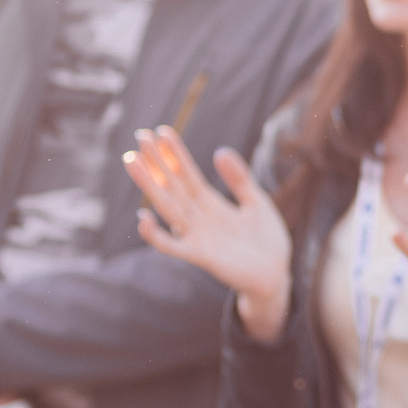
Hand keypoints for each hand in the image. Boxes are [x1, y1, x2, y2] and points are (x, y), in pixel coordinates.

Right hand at [125, 127, 293, 339]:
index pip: (188, 174)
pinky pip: (172, 246)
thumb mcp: (257, 203)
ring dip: (149, 185)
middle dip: (156, 162)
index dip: (175, 154)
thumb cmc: (267, 242)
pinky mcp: (201, 256)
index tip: (161, 131)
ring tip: (132, 161)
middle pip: (173, 185)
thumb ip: (240, 180)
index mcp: (211, 203)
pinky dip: (156, 235)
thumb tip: (220, 151)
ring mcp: (197, 236)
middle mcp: (199, 217)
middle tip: (140, 136)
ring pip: (167, 207)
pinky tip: (142, 217)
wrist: (276, 276)